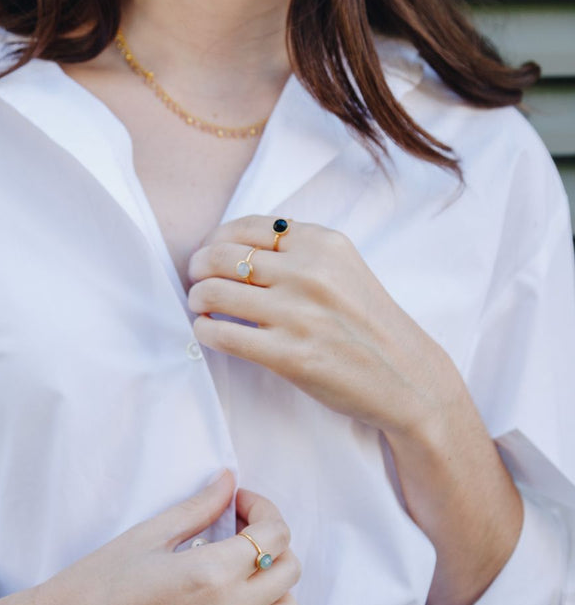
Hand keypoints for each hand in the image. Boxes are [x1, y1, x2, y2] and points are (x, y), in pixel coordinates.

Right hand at [20, 471, 299, 604]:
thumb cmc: (99, 583)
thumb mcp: (150, 535)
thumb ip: (199, 506)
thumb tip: (228, 479)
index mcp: (211, 576)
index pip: (275, 534)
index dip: (264, 507)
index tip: (239, 500)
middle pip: (290, 570)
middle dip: (274, 537)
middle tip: (241, 525)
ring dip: (275, 579)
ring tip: (242, 562)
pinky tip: (242, 601)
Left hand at [188, 216, 467, 436]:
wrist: (406, 377)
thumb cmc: (370, 323)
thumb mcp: (344, 268)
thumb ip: (298, 250)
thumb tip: (234, 244)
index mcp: (322, 244)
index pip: (246, 227)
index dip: (215, 238)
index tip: (209, 253)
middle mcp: (309, 273)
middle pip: (221, 255)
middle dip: (198, 267)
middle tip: (196, 280)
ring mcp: (298, 314)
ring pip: (213, 291)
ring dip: (197, 298)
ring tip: (200, 305)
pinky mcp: (288, 355)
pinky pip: (221, 333)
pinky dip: (203, 330)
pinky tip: (208, 330)